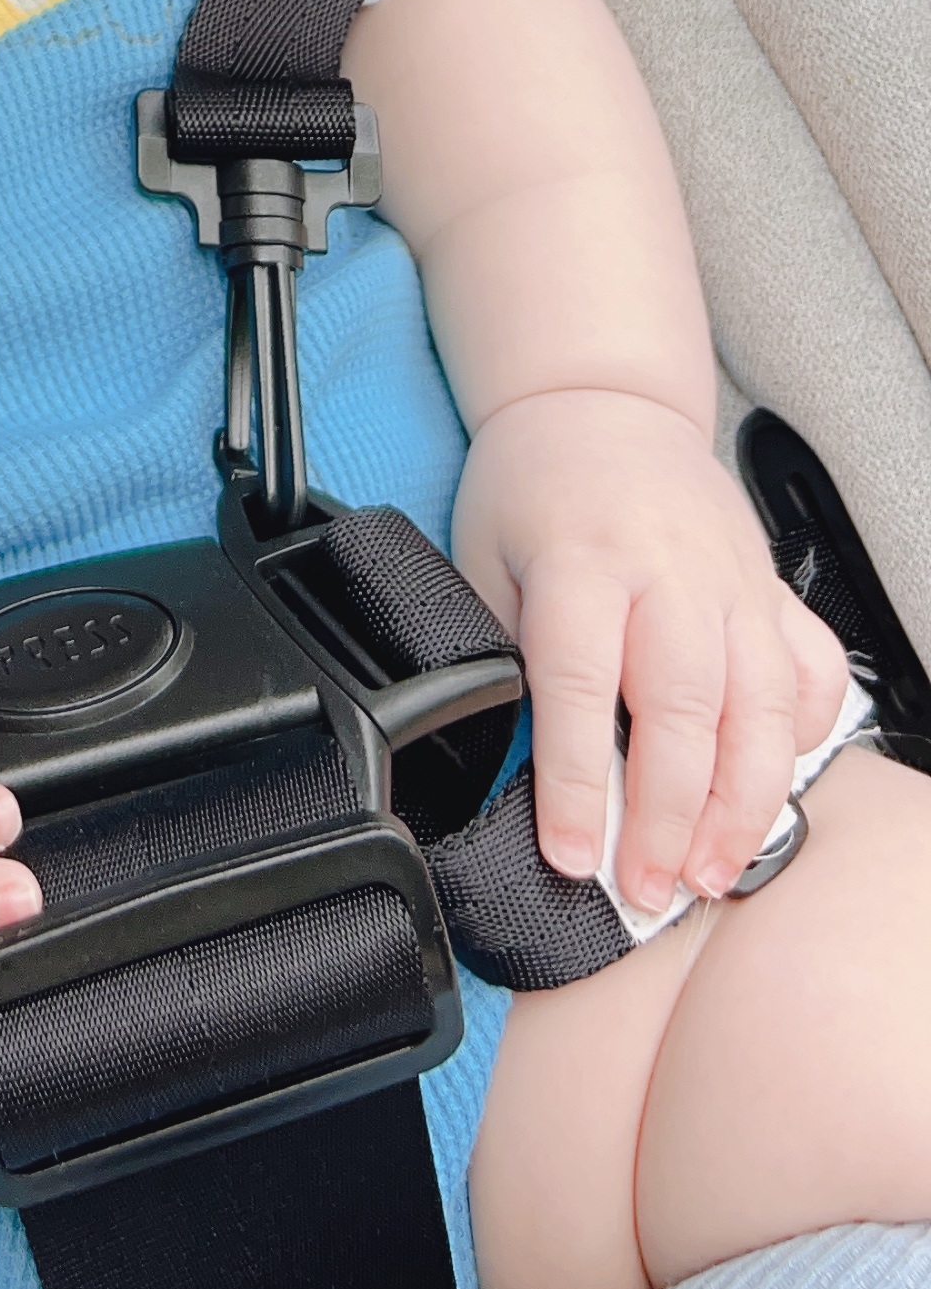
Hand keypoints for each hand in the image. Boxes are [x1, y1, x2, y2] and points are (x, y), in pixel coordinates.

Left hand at [451, 389, 848, 911]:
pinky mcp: (770, 589)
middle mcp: (666, 570)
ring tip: (712, 871)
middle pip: (684, 707)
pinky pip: (806, 673)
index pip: (581, 683)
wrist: (599, 402)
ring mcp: (731, 580)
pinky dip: (798, 739)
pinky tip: (767, 789)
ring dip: (742, 801)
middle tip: (649, 887)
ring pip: (759, 704)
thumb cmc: (532, 488)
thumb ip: (501, 655)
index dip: (579, 781)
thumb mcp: (482, 558)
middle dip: (670, 814)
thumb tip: (509, 767)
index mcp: (581, 558)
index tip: (573, 856)